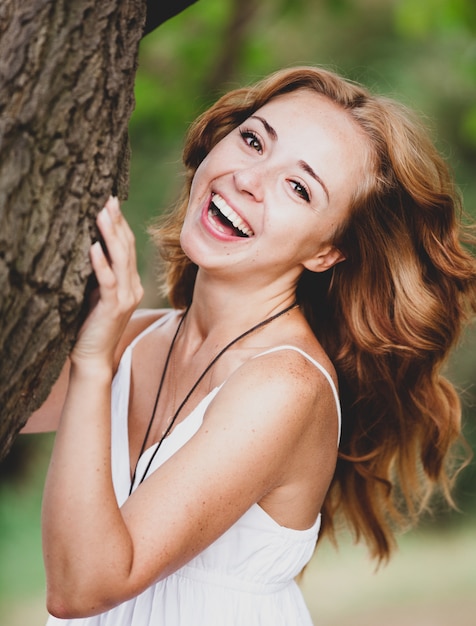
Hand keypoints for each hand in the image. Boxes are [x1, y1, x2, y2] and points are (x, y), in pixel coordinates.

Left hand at [71, 197, 143, 370]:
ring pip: (121, 259)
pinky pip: (109, 281)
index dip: (120, 224)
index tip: (110, 203)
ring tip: (102, 214)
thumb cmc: (90, 326)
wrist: (92, 358)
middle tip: (107, 199)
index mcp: (131, 283)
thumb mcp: (96, 294)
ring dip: (111, 235)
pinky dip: (101, 263)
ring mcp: (126, 297)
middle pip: (126, 247)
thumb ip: (98, 274)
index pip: (127, 247)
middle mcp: (133, 287)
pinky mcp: (114, 307)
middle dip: (117, 222)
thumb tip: (87, 245)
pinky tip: (93, 247)